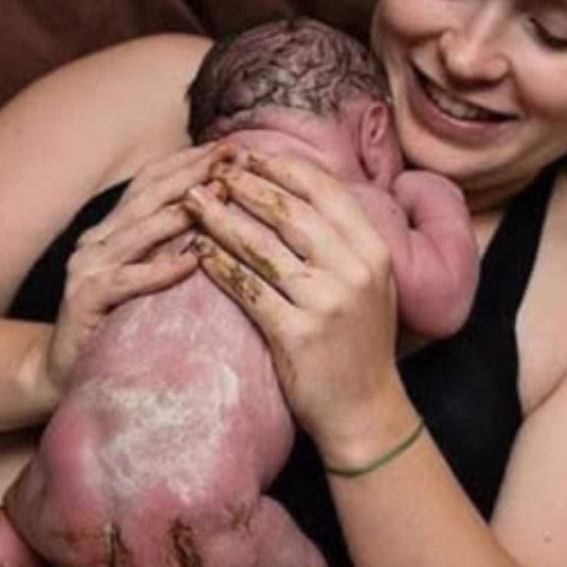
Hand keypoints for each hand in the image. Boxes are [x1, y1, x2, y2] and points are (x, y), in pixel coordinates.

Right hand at [43, 143, 239, 392]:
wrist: (63, 371)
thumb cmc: (116, 323)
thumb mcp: (146, 276)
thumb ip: (169, 244)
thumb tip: (219, 212)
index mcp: (113, 228)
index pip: (154, 182)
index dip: (191, 161)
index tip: (232, 149)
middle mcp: (98, 239)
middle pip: (150, 195)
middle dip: (194, 172)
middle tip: (233, 156)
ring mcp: (88, 267)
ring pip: (140, 230)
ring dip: (183, 211)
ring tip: (219, 194)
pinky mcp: (86, 299)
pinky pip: (129, 280)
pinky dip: (162, 269)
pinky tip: (193, 260)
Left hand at [183, 152, 417, 468]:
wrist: (366, 410)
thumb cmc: (360, 344)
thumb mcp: (372, 284)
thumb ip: (345, 241)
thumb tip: (300, 194)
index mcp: (373, 251)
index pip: (324, 192)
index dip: (283, 169)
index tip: (249, 156)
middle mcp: (353, 270)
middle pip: (289, 212)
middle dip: (245, 186)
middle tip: (212, 171)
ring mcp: (326, 302)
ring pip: (262, 246)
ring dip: (222, 220)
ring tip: (193, 202)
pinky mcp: (296, 333)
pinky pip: (248, 289)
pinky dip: (219, 266)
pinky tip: (198, 252)